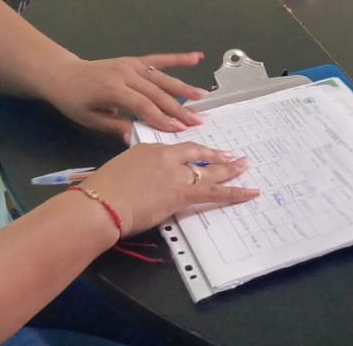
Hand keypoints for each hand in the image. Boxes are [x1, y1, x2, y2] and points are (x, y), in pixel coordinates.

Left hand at [45, 52, 211, 135]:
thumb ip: (116, 126)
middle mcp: (125, 74)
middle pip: (157, 93)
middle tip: (197, 121)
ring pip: (162, 78)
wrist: (63, 74)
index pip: (143, 105)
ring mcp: (132, 65)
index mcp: (113, 89)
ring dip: (184, 87)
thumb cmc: (74, 100)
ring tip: (202, 97)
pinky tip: (196, 57)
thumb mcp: (90, 118)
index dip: (162, 118)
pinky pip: (159, 59)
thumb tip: (137, 140)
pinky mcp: (134, 60)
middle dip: (178, 108)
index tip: (180, 130)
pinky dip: (178, 58)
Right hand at [79, 142, 257, 235]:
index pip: (180, 149)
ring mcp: (177, 175)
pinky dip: (235, 193)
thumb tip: (136, 170)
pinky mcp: (183, 194)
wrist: (103, 203)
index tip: (206, 152)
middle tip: (234, 156)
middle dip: (217, 157)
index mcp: (151, 150)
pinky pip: (215, 193)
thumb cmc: (103, 191)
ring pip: (210, 172)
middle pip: (199, 156)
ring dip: (230, 170)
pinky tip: (249, 192)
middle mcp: (168, 158)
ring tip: (245, 167)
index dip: (197, 151)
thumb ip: (134, 166)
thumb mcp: (119, 169)